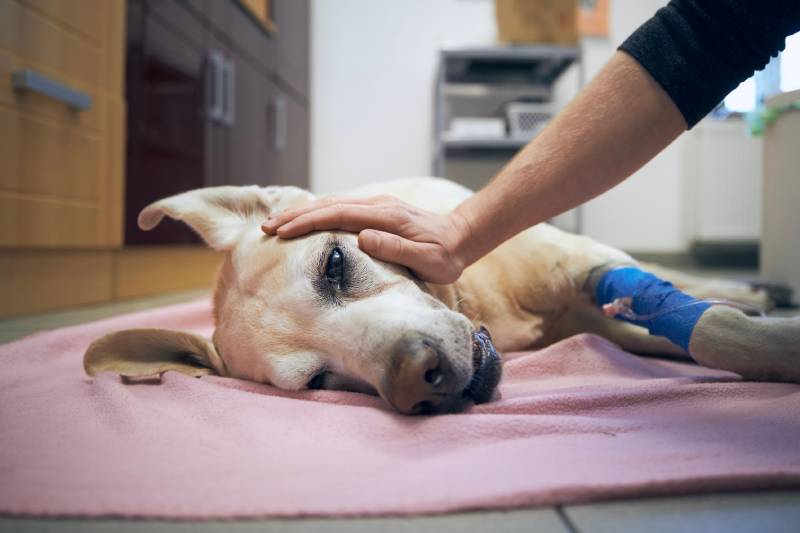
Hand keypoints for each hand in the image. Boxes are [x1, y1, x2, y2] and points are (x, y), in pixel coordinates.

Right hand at [261, 195, 472, 283]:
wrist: (461, 237)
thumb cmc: (446, 256)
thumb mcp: (428, 260)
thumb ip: (397, 248)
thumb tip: (362, 237)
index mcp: (386, 216)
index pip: (338, 215)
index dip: (308, 222)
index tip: (283, 232)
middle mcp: (378, 205)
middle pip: (328, 204)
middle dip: (295, 215)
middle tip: (265, 227)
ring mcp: (376, 205)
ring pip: (331, 204)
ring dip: (302, 212)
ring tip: (275, 223)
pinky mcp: (375, 210)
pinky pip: (340, 208)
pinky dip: (316, 212)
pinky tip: (302, 220)